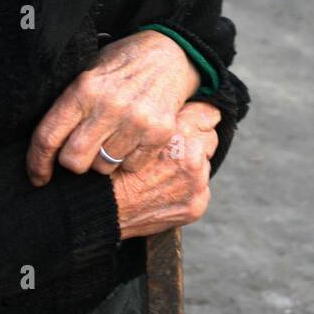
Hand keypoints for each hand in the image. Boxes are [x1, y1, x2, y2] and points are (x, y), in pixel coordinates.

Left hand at [26, 29, 201, 185]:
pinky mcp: (159, 133)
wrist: (170, 53)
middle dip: (74, 161)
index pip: (48, 136)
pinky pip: (130, 166)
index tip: (38, 177)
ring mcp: (136, 121)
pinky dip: (128, 159)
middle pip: (74, 161)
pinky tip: (132, 137)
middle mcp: (109, 106)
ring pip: (103, 168)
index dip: (37, 162)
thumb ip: (69, 105)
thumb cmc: (122, 64)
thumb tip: (44, 147)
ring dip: (103, 159)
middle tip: (82, 148)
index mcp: (84, 89)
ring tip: (112, 135)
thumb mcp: (88, 72)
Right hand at [111, 100, 220, 239]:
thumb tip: (174, 106)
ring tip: (164, 173)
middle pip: (209, 138)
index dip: (198, 116)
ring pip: (204, 165)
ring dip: (190, 167)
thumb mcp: (133, 128)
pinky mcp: (196, 204)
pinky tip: (166, 190)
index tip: (195, 119)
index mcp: (178, 132)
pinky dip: (187, 190)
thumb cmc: (113, 165)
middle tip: (174, 150)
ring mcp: (196, 183)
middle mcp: (192, 156)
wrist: (104, 206)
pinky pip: (200, 190)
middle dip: (195, 142)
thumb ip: (159, 118)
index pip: (208, 114)